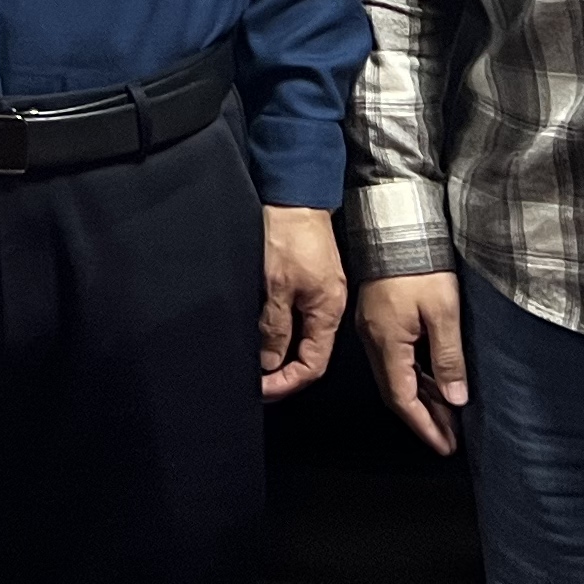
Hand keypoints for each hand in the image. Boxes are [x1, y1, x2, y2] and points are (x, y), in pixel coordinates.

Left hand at [259, 207, 346, 398]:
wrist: (295, 194)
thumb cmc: (289, 233)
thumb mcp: (276, 285)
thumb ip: (275, 326)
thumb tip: (270, 362)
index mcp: (327, 311)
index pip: (313, 364)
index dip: (287, 382)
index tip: (262, 390)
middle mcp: (328, 306)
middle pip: (309, 353)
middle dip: (282, 372)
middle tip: (256, 383)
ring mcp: (319, 292)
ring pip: (302, 335)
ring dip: (279, 352)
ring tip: (256, 363)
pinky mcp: (309, 279)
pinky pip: (297, 316)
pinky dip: (280, 330)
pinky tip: (263, 332)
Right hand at [353, 273, 468, 455]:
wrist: (394, 224)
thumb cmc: (418, 264)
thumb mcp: (442, 312)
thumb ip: (448, 358)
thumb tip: (455, 399)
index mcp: (386, 342)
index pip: (402, 398)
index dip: (424, 426)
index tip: (444, 445)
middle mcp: (373, 339)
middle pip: (396, 391)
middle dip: (424, 418)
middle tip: (449, 437)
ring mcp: (373, 328)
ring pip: (395, 375)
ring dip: (420, 398)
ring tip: (447, 415)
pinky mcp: (378, 317)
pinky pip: (395, 358)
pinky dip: (414, 376)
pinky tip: (432, 380)